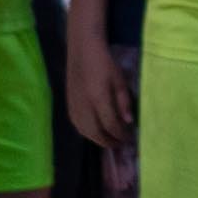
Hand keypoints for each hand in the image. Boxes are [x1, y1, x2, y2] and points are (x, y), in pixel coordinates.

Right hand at [62, 36, 120, 155]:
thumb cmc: (105, 63)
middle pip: (94, 131)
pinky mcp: (68, 103)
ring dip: (96, 139)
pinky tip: (95, 132)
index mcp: (98, 98)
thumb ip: (124, 101)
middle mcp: (83, 105)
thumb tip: (128, 122)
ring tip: (109, 141)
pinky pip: (76, 124)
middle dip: (107, 141)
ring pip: (83, 130)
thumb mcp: (120, 81)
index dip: (119, 134)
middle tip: (120, 145)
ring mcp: (73, 104)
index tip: (129, 139)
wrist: (82, 51)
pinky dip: (86, 132)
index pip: (110, 124)